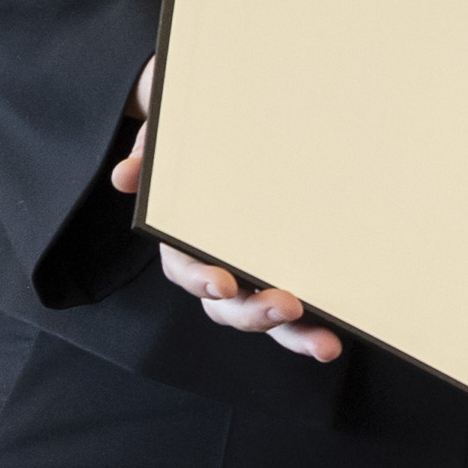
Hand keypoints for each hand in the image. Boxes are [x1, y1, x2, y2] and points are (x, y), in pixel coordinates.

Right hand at [112, 53, 341, 363]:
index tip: (223, 283)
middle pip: (229, 306)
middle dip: (257, 314)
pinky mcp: (283, 273)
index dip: (201, 280)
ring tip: (326, 343)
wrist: (214, 123)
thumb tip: (126, 174)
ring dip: (294, 334)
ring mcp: (251, 274)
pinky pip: (297, 309)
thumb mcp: (164, 138)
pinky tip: (341, 334)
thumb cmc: (188, 137)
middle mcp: (216, 267)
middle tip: (288, 307)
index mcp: (183, 240)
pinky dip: (314, 325)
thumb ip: (148, 156)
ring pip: (265, 317)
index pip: (186, 268)